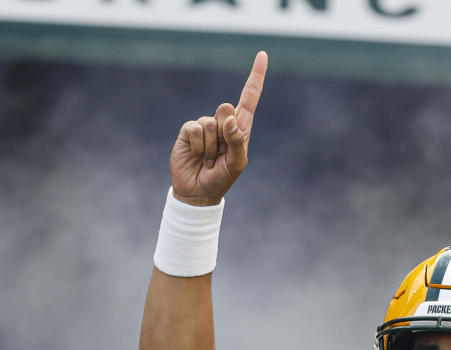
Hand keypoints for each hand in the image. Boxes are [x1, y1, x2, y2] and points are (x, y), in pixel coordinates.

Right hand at [169, 51, 267, 205]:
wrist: (197, 191)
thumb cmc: (222, 178)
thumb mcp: (236, 164)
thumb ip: (236, 142)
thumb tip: (229, 118)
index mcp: (240, 128)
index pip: (248, 98)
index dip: (255, 77)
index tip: (262, 55)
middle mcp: (222, 123)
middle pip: (226, 109)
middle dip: (224, 133)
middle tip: (220, 153)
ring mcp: (204, 125)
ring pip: (210, 122)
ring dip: (210, 146)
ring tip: (208, 158)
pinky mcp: (187, 130)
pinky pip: (194, 128)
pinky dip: (197, 145)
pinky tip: (196, 155)